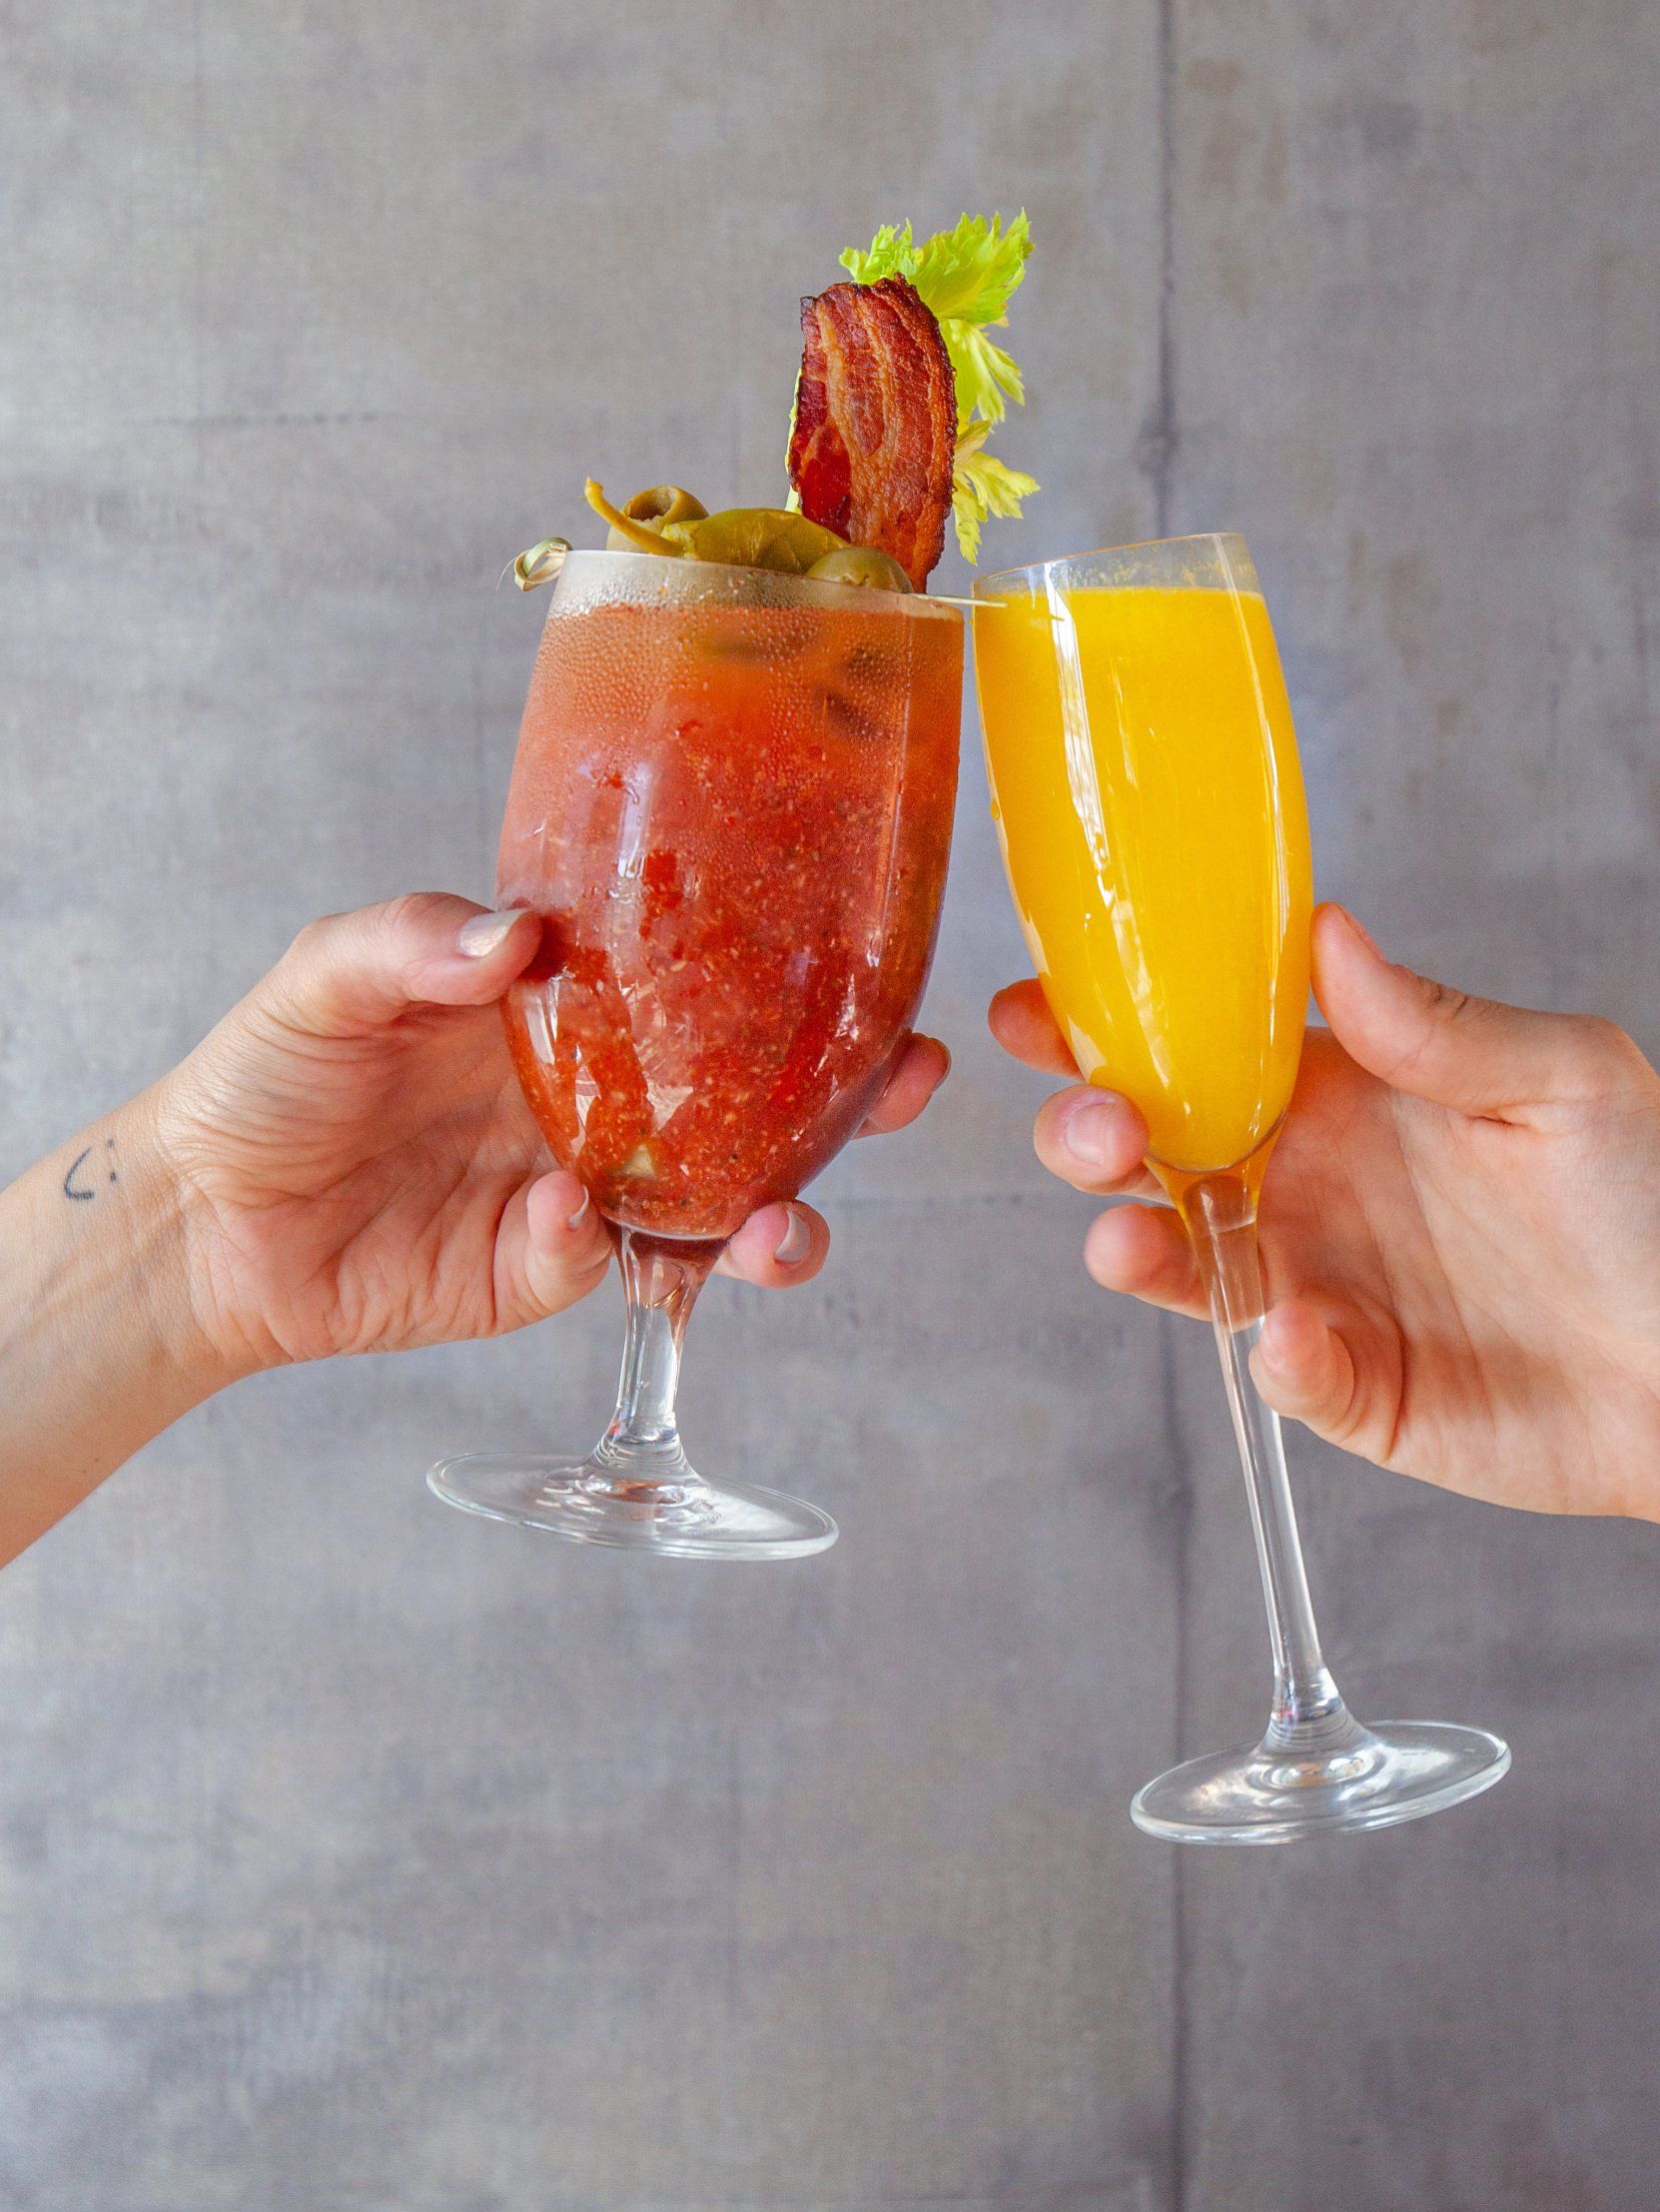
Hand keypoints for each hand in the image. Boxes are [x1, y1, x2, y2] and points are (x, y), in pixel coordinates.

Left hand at [156, 893, 947, 1377]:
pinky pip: (599, 1264)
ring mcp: (581, 1190)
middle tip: (911, 1080)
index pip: (713, 982)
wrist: (196, 1216)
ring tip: (784, 1230)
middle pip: (758, 1100)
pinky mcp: (536, 1275)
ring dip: (773, 1217)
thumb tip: (520, 937)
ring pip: (715, 1205)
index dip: (800, 974)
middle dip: (850, 1101)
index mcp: (574, 1006)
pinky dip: (593, 1245)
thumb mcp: (329, 976)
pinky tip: (560, 1218)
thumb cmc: (269, 1072)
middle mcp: (603, 1096)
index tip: (879, 962)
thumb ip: (416, 940)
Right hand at [991, 902, 1659, 1538]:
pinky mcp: (1348, 1387)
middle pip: (1154, 1147)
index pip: (1200, 1038)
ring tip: (1128, 1236)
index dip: (1110, 1016)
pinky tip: (1296, 1336)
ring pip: (1179, 1258)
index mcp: (1343, 1086)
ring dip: (1133, 1243)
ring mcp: (1315, 1284)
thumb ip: (1441, 1023)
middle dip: (1089, 1129)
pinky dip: (1271, 1353)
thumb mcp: (1568, 1077)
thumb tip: (1328, 930)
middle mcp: (1307, 1180)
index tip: (1040, 1000)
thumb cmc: (1659, 1200)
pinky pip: (1279, 1366)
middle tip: (1094, 1123)